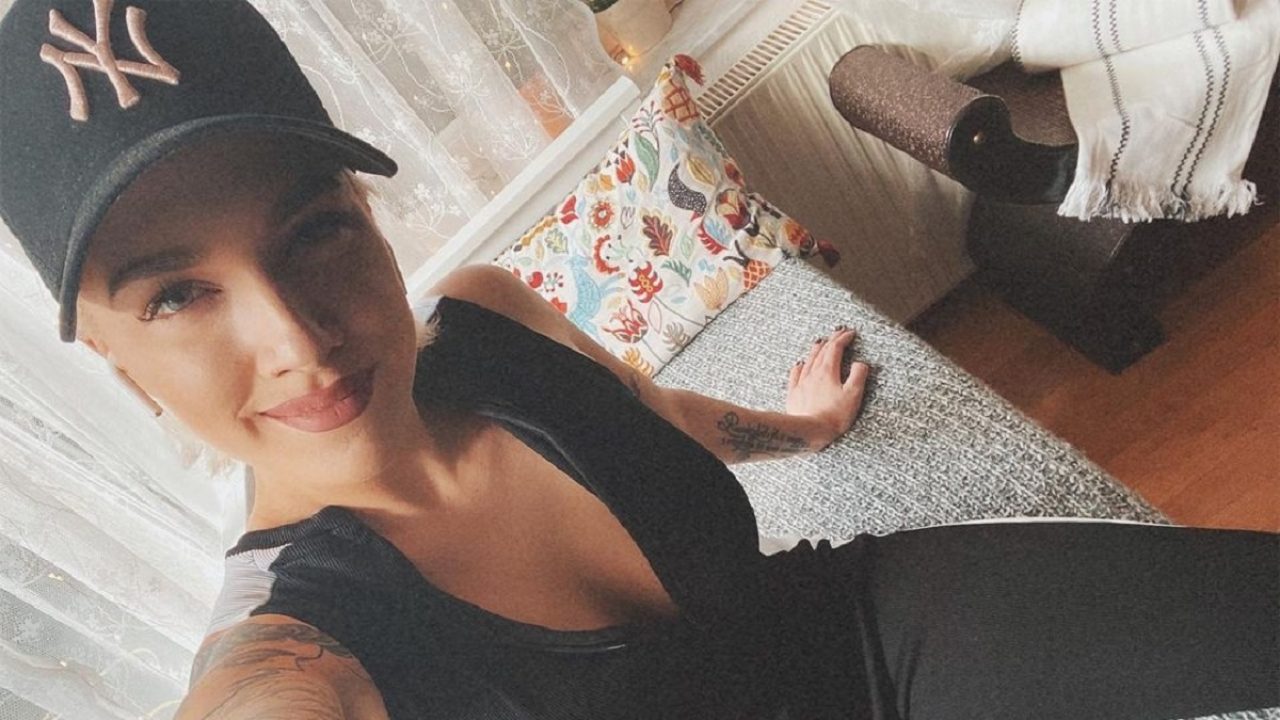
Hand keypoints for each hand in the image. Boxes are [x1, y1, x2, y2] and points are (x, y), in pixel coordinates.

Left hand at [786, 325, 869, 446]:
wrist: (809, 431)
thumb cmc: (833, 416)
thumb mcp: (853, 395)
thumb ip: (858, 376)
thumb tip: (860, 363)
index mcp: (828, 371)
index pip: (835, 348)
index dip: (843, 338)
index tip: (851, 333)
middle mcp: (813, 373)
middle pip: (821, 351)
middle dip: (831, 340)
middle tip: (838, 332)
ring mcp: (801, 383)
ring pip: (808, 360)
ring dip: (816, 349)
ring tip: (820, 342)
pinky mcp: (794, 394)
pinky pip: (795, 375)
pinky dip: (799, 366)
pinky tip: (799, 363)